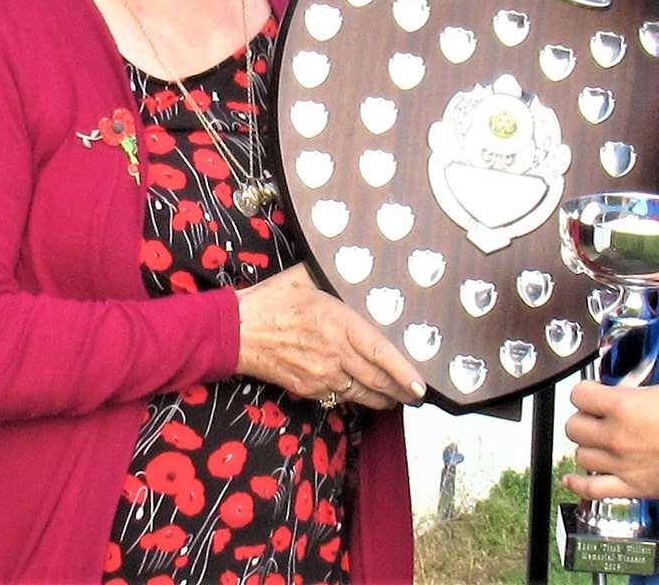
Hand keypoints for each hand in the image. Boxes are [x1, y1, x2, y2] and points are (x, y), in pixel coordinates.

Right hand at [235, 265, 425, 409]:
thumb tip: (352, 260)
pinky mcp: (308, 389)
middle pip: (377, 381)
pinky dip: (355, 397)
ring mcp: (321, 376)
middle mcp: (335, 355)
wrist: (236, 331)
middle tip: (417, 395)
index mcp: (340, 324)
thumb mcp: (307, 276)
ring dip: (381, 399)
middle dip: (401, 392)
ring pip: (360, 394)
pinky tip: (362, 394)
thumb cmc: (271, 301)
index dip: (404, 372)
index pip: (381, 352)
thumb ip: (335, 273)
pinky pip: (338, 397)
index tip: (421, 386)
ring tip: (397, 399)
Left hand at [562, 373, 658, 501]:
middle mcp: (618, 436)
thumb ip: (647, 389)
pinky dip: (578, 485)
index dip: (585, 392)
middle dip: (583, 418)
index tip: (590, 394)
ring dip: (587, 448)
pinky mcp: (635, 488)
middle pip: (574, 427)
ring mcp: (624, 465)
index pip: (579, 395)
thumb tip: (641, 391)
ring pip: (581, 456)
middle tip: (594, 418)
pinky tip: (573, 479)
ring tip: (598, 443)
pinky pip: (593, 490)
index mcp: (625, 406)